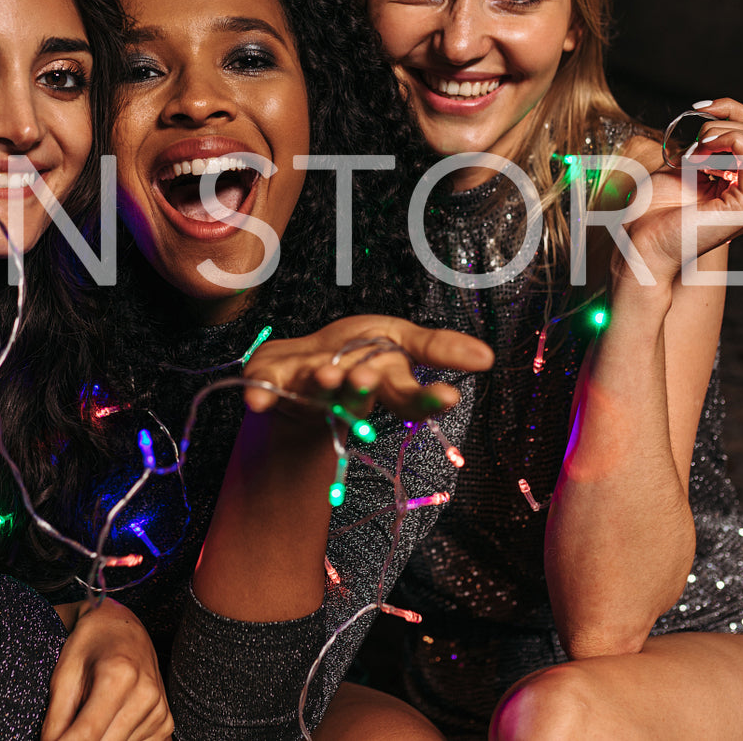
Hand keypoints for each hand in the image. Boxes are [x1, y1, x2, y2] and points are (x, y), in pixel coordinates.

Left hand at [43, 598, 172, 740]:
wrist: (122, 627)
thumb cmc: (90, 643)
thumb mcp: (64, 673)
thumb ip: (55, 718)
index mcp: (119, 676)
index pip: (86, 734)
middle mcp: (146, 694)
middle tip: (66, 730)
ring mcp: (159, 711)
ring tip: (90, 714)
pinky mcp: (165, 723)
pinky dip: (116, 740)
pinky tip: (108, 721)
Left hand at [241, 315, 492, 421]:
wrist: (300, 371)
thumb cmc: (356, 354)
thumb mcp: (400, 341)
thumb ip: (438, 347)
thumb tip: (488, 358)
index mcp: (383, 383)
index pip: (410, 396)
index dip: (427, 400)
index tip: (449, 397)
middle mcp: (348, 394)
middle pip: (363, 395)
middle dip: (366, 386)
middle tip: (368, 379)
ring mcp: (310, 391)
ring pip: (319, 392)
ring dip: (324, 386)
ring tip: (328, 376)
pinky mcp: (275, 384)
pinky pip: (266, 389)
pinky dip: (260, 393)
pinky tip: (254, 400)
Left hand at [624, 99, 742, 281]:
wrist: (639, 246)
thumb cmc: (652, 211)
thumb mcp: (682, 167)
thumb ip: (707, 146)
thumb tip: (718, 117)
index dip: (730, 109)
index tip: (698, 109)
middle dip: (723, 121)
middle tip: (693, 145)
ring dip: (717, 134)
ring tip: (692, 158)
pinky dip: (724, 142)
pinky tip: (699, 161)